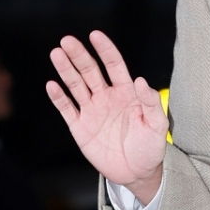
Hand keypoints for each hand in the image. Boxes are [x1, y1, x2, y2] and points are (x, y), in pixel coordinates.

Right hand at [46, 30, 167, 202]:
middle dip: (79, 56)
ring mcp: (92, 111)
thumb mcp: (157, 126)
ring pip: (76, 86)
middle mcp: (106, 97)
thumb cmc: (150, 148)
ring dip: (66, 70)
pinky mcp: (80, 127)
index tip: (95, 35)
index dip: (105, 50)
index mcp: (126, 93)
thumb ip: (151, 103)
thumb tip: (140, 80)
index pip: (114, 65)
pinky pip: (67, 109)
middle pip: (90, 71)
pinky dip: (59, 98)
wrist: (137, 173)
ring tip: (56, 54)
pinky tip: (52, 85)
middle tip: (67, 41)